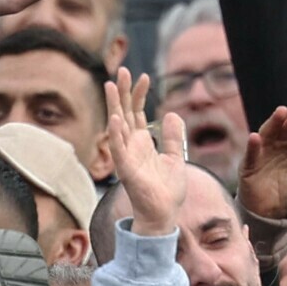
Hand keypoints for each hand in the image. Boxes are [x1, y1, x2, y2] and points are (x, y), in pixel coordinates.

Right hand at [104, 68, 188, 236]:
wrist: (164, 215)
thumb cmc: (167, 191)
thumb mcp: (176, 158)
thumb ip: (173, 137)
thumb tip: (171, 114)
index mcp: (142, 143)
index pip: (136, 112)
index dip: (139, 94)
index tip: (145, 76)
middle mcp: (131, 147)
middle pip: (124, 113)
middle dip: (122, 92)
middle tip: (122, 70)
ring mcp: (127, 157)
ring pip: (117, 126)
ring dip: (113, 106)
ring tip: (110, 85)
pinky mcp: (126, 171)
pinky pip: (119, 150)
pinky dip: (116, 135)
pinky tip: (115, 119)